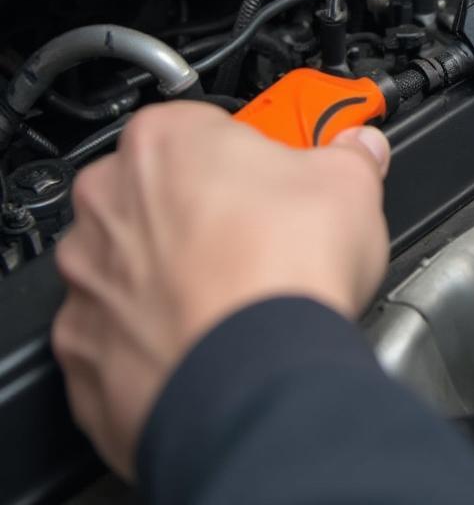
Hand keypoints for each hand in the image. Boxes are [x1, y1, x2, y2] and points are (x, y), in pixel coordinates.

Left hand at [52, 103, 390, 478]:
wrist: (256, 377)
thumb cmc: (283, 272)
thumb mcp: (350, 184)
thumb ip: (349, 154)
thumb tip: (358, 150)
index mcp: (164, 141)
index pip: (205, 126)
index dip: (250, 153)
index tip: (279, 174)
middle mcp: (109, 203)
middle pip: (162, 192)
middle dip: (207, 210)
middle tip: (267, 235)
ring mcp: (88, 279)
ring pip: (135, 262)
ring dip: (176, 273)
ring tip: (243, 296)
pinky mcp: (84, 348)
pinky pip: (120, 331)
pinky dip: (156, 336)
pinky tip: (211, 341)